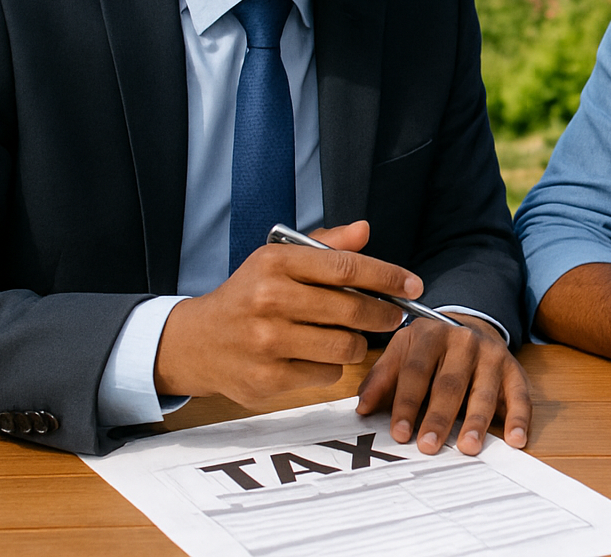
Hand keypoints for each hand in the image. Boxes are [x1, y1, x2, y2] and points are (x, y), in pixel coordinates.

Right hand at [153, 222, 414, 405]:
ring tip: (348, 336)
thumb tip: (365, 230)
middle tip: (392, 315)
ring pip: (344, 347)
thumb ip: (325, 246)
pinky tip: (315, 356)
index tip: (413, 284)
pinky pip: (326, 374)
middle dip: (383, 314)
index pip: (345, 267)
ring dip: (356, 343)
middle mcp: (269, 300)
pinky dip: (330, 367)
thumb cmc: (248, 296)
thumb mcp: (278, 260)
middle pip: (351, 310)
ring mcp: (267, 343)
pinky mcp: (266, 379)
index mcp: (275, 263)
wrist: (196, 342)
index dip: (387, 276)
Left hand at [356, 314, 531, 455]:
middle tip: (429, 445)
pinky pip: (519, 395)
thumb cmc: (429, 350)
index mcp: (430, 335)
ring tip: (468, 446)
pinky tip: (515, 439)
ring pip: (484, 391)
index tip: (400, 433)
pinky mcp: (514, 369)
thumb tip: (363, 408)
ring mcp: (492, 355)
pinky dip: (519, 418)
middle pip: (450, 383)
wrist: (469, 327)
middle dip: (438, 416)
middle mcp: (464, 341)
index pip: (416, 371)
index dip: (407, 403)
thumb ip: (381, 378)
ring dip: (476, 421)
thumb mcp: (401, 352)